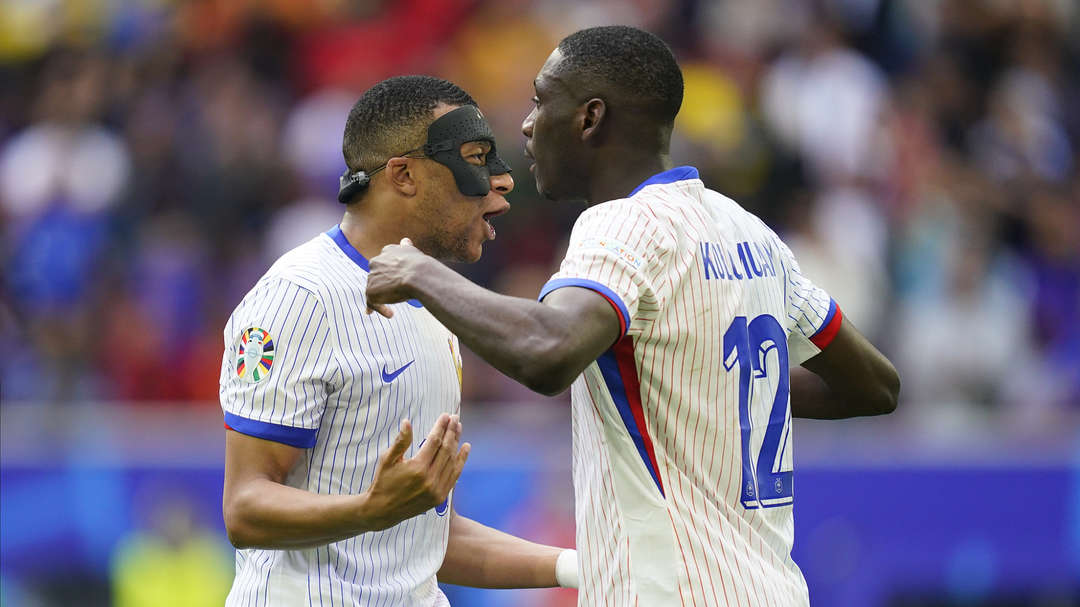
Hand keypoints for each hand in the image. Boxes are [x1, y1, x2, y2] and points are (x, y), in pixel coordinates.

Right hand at [360, 414, 470, 531]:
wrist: (382, 511)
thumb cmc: (383, 481)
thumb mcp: (387, 460)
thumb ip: (400, 441)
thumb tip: (407, 422)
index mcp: (417, 468)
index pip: (434, 441)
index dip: (441, 427)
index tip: (445, 416)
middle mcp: (429, 479)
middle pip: (446, 449)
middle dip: (451, 431)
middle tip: (455, 418)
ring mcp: (436, 489)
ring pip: (452, 461)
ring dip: (457, 442)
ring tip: (459, 428)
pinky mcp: (440, 497)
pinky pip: (454, 475)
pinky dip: (461, 461)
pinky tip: (465, 448)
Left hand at [366, 237, 427, 317]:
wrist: (418, 275)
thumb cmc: (420, 265)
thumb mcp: (413, 252)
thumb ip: (406, 248)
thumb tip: (405, 241)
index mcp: (387, 252)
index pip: (384, 263)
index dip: (389, 273)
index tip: (394, 280)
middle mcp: (376, 262)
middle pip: (376, 276)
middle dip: (383, 285)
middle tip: (395, 295)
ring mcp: (372, 277)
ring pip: (374, 290)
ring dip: (383, 299)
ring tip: (393, 311)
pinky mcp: (371, 291)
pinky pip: (373, 303)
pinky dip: (381, 309)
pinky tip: (390, 314)